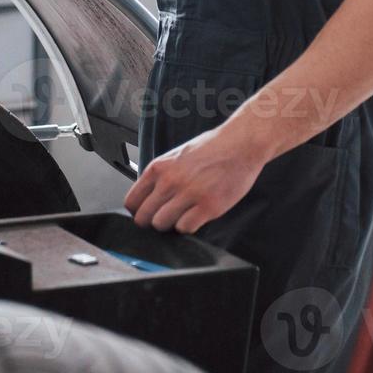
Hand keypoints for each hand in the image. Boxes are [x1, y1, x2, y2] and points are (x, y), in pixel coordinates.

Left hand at [124, 123, 268, 233]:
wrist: (241, 144)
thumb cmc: (212, 148)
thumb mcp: (176, 156)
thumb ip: (161, 176)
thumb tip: (148, 198)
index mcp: (159, 167)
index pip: (132, 201)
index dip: (139, 211)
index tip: (146, 213)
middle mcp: (170, 181)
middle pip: (144, 217)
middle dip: (152, 222)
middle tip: (165, 218)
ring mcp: (189, 194)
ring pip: (161, 225)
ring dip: (171, 225)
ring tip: (183, 215)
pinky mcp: (208, 206)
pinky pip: (185, 228)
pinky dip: (189, 227)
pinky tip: (196, 216)